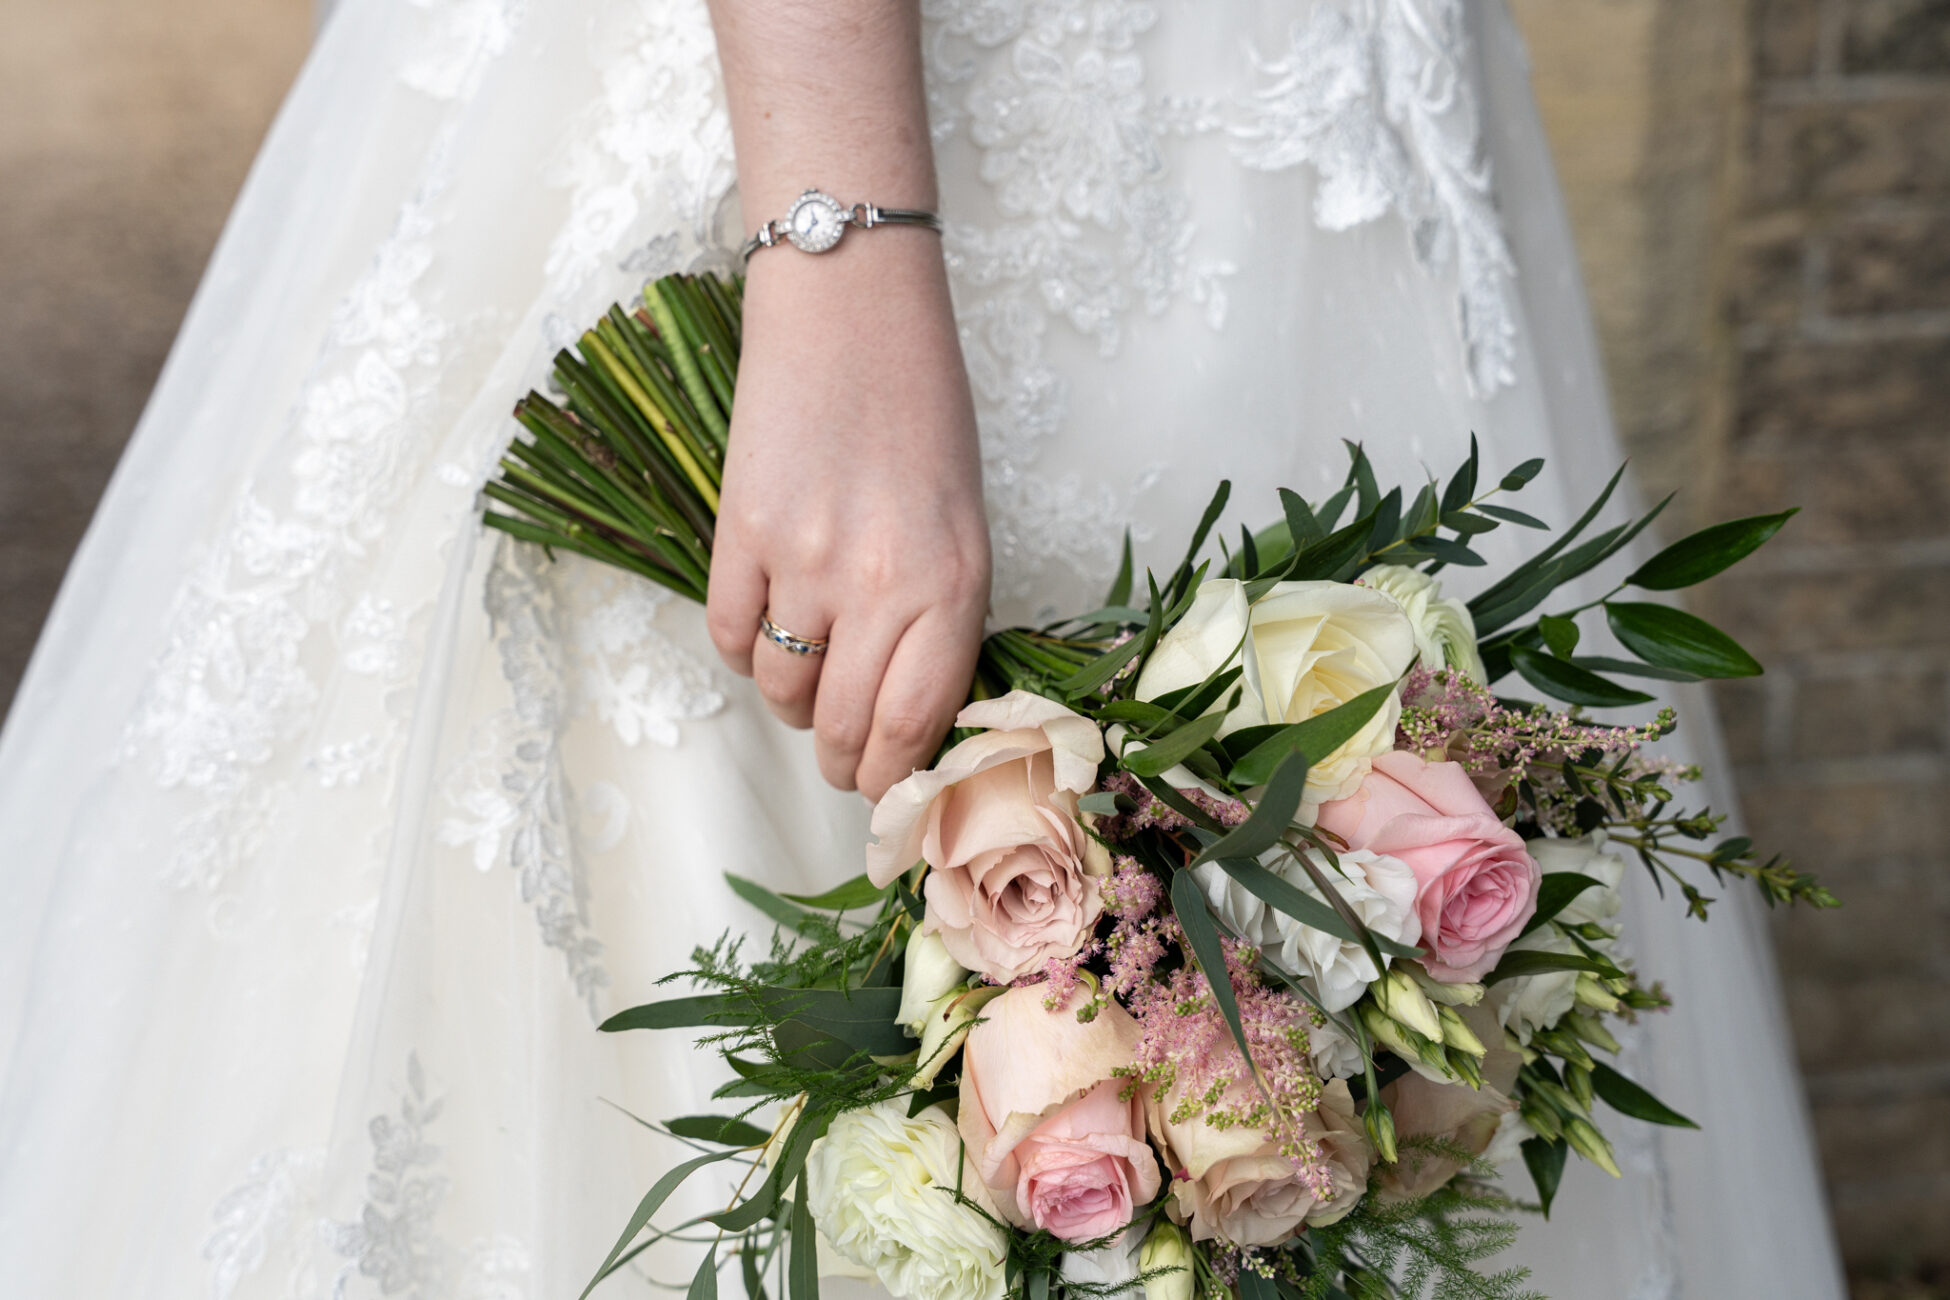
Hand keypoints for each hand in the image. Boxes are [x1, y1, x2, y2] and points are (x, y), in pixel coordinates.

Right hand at [704, 236, 991, 800]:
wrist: (849, 310)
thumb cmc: (922, 415)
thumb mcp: (966, 526)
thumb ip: (943, 621)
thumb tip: (911, 715)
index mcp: (953, 585)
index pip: (916, 728)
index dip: (894, 779)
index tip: (886, 793)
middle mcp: (881, 585)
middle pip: (841, 728)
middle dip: (840, 761)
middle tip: (841, 758)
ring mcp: (803, 561)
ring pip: (782, 692)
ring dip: (793, 700)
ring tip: (809, 667)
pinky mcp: (739, 532)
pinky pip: (730, 640)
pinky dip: (745, 651)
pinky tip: (767, 622)